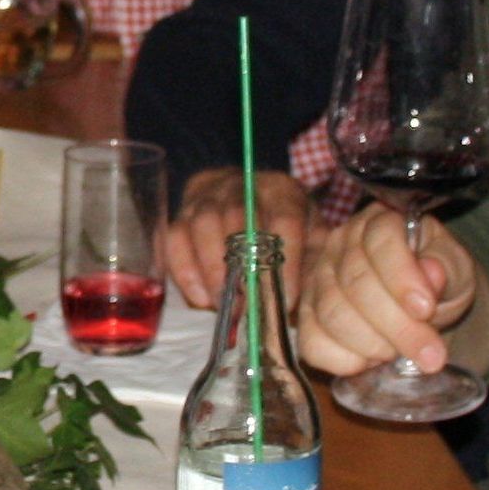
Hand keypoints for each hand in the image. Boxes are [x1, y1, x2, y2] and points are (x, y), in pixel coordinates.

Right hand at [162, 166, 311, 309]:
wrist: (249, 200)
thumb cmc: (284, 229)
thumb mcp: (311, 239)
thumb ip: (313, 263)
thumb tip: (307, 297)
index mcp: (283, 190)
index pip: (286, 218)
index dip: (287, 260)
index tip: (288, 299)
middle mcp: (243, 185)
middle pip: (238, 216)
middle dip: (242, 266)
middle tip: (249, 304)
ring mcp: (207, 195)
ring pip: (203, 224)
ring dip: (213, 270)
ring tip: (225, 305)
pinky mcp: (182, 212)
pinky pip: (175, 238)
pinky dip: (185, 271)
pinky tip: (201, 298)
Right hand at [295, 207, 476, 377]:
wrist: (421, 305)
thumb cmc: (437, 282)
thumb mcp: (456, 269)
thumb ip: (447, 267)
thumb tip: (432, 272)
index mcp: (380, 222)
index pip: (381, 240)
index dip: (401, 276)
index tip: (426, 309)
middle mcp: (340, 244)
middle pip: (355, 284)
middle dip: (397, 326)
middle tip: (431, 355)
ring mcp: (317, 280)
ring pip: (333, 315)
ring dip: (374, 345)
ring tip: (401, 354)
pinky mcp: (307, 316)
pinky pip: (313, 344)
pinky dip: (345, 362)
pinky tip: (371, 362)